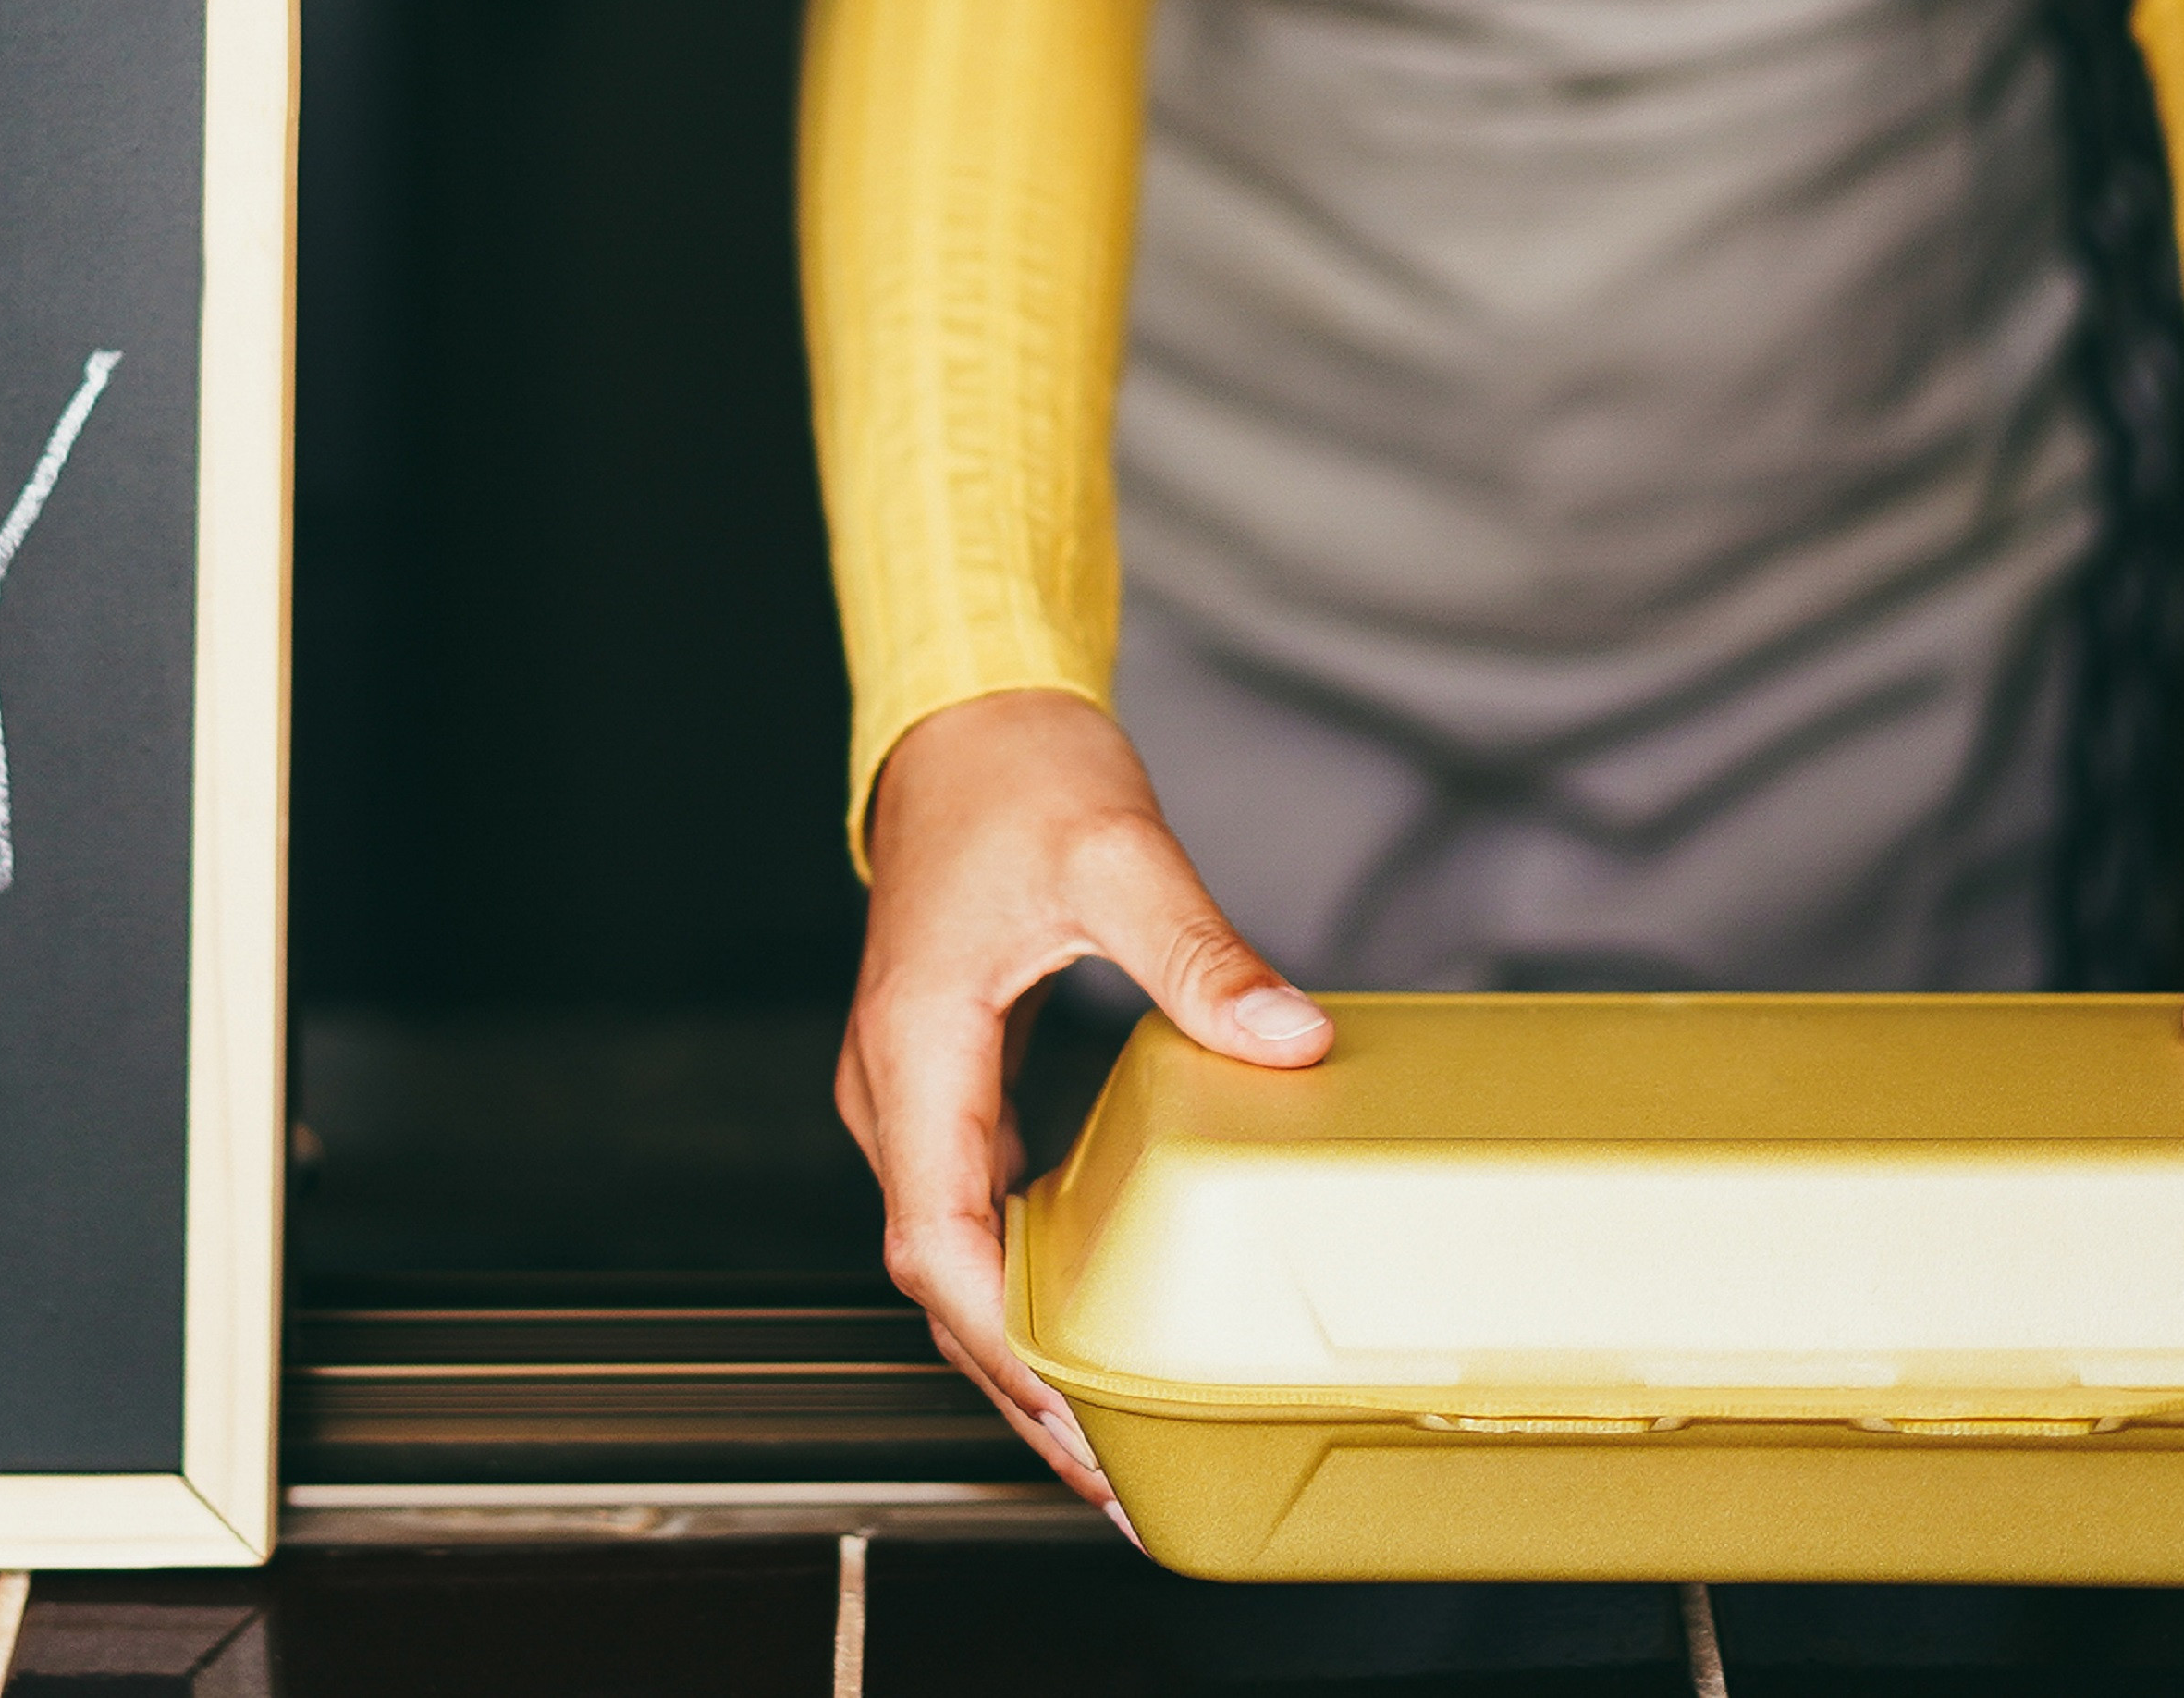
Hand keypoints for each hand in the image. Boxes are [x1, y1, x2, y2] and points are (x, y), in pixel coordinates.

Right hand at [836, 690, 1334, 1522]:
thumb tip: (1287, 1038)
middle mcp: (896, 1085)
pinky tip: (1089, 1303)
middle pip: (940, 1273)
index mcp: (917, 1046)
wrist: (967, 719)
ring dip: (1017, 1336)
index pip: (935, 1236)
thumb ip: (1200, 955)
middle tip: (1112, 1464)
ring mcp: (915, 1087)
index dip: (999, 1336)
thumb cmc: (1020, 777)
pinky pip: (972, 1202)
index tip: (1070, 1404)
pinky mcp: (948, 1077)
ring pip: (952, 1248)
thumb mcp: (1120, 856)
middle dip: (1016, 1378)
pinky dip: (1021, 1269)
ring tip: (1108, 1419)